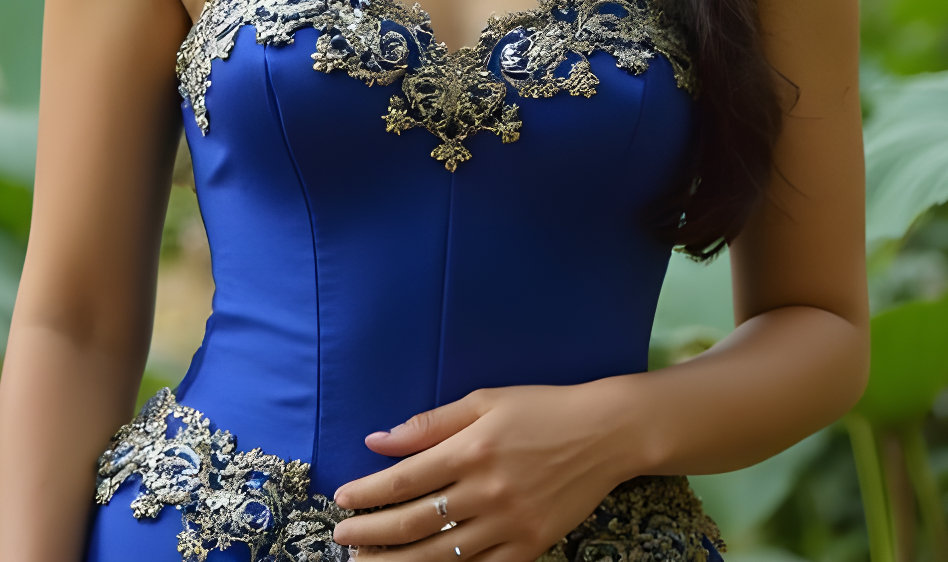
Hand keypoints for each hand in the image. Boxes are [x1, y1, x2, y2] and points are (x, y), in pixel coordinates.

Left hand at [327, 380, 650, 561]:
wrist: (606, 434)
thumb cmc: (540, 409)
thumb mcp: (484, 401)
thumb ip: (429, 424)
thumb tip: (377, 440)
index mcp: (472, 449)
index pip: (404, 479)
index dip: (368, 493)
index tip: (342, 499)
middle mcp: (488, 490)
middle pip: (415, 522)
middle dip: (372, 533)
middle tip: (342, 537)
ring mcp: (510, 523)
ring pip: (442, 554)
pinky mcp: (532, 545)